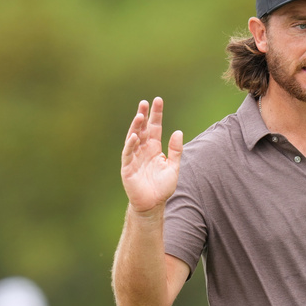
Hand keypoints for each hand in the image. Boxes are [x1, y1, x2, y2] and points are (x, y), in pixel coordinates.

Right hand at [121, 97, 184, 212]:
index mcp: (154, 148)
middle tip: (145, 102)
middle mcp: (143, 150)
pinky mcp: (127, 167)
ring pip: (134, 138)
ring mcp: (134, 158)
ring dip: (136, 127)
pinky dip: (131, 145)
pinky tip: (135, 136)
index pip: (155, 128)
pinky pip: (128, 154)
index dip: (156, 115)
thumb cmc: (162, 187)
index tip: (157, 100)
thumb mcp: (173, 166)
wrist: (153, 204)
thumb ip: (176, 150)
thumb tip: (178, 131)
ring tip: (140, 115)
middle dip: (143, 116)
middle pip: (143, 129)